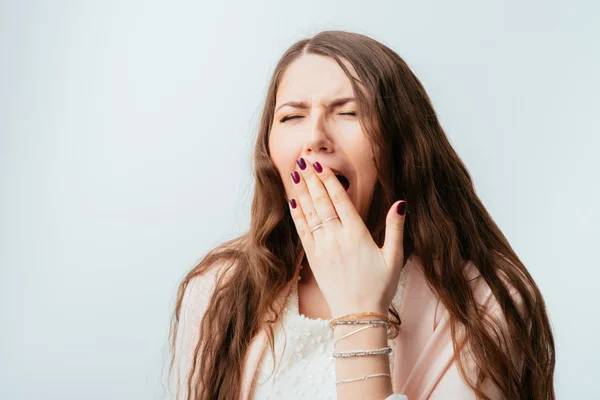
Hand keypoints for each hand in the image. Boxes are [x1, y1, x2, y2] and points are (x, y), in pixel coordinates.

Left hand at [287, 157, 407, 317]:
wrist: (358, 315)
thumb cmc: (379, 287)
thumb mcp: (394, 258)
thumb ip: (395, 229)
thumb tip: (400, 203)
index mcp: (357, 235)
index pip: (339, 200)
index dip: (328, 180)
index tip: (320, 164)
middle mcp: (337, 238)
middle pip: (321, 202)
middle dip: (311, 179)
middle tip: (303, 159)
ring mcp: (322, 248)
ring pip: (310, 213)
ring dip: (302, 191)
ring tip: (295, 172)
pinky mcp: (313, 259)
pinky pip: (302, 232)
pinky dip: (297, 215)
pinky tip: (292, 201)